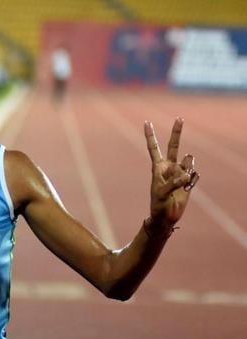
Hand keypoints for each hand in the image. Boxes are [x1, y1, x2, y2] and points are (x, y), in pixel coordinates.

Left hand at [144, 118, 198, 235]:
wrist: (166, 216)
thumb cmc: (158, 205)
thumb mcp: (162, 194)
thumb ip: (173, 183)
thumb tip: (184, 175)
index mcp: (157, 168)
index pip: (153, 148)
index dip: (150, 136)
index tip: (147, 122)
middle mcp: (169, 167)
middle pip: (173, 146)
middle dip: (177, 132)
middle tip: (180, 118)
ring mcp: (180, 172)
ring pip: (189, 161)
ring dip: (187, 170)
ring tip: (181, 184)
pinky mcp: (188, 179)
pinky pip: (194, 174)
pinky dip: (192, 181)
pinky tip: (186, 189)